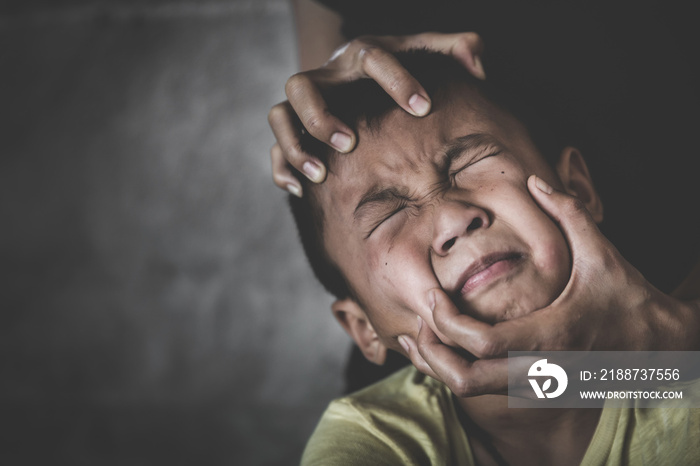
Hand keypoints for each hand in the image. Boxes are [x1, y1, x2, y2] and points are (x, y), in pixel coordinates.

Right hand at [268, 32, 484, 195]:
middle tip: (348, 143)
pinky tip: (299, 190)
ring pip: (280, 116)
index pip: (372, 58)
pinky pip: (274, 148)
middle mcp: (325, 78)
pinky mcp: (291, 130)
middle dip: (322, 116)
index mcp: (360, 56)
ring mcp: (303, 105)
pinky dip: (283, 168)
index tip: (423, 108)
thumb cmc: (396, 71)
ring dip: (296, 145)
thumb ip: (454, 48)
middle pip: (304, 87)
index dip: (397, 80)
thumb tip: (476, 61)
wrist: (354, 77)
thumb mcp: (424, 53)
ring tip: (320, 175)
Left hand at [398, 175, 699, 396]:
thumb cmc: (630, 299)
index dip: (448, 324)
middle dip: (431, 355)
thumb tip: (536, 180)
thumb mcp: (603, 253)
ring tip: (420, 336)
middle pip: (466, 380)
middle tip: (415, 324)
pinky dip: (455, 372)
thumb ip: (569, 212)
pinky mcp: (534, 389)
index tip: (431, 297)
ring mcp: (537, 385)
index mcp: (553, 334)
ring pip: (470, 392)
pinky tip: (442, 348)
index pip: (484, 343)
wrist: (660, 347)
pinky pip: (482, 390)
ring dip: (437, 367)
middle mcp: (541, 368)